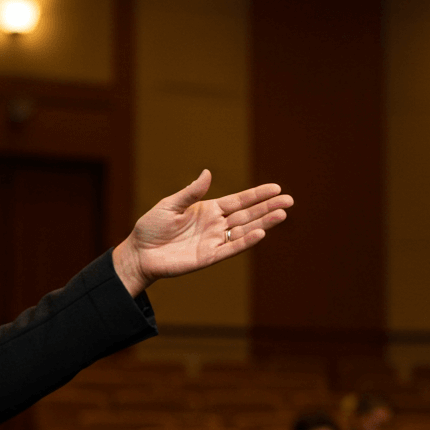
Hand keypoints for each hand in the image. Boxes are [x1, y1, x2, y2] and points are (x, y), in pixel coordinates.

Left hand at [113, 170, 291, 293]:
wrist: (140, 253)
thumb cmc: (152, 227)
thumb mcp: (170, 205)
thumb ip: (190, 192)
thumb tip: (208, 173)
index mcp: (208, 209)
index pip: (239, 200)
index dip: (257, 195)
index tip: (276, 188)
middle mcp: (215, 225)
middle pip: (247, 214)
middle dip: (268, 207)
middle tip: (290, 200)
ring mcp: (214, 241)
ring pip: (244, 230)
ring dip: (263, 223)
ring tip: (282, 214)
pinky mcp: (208, 257)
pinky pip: (231, 249)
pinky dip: (246, 242)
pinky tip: (261, 233)